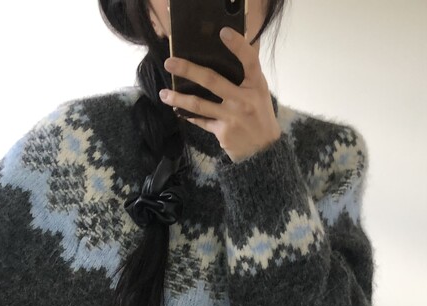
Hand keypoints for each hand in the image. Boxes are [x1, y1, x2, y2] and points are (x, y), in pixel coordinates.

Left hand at [160, 26, 281, 163]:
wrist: (263, 151)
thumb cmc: (260, 117)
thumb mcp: (260, 93)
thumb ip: (248, 75)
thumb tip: (238, 50)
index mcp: (256, 85)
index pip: (249, 60)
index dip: (237, 45)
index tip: (223, 32)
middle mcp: (243, 99)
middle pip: (212, 80)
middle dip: (188, 70)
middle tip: (169, 63)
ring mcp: (232, 117)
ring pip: (199, 104)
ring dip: (178, 99)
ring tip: (163, 94)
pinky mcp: (222, 132)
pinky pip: (201, 121)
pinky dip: (189, 115)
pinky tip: (178, 111)